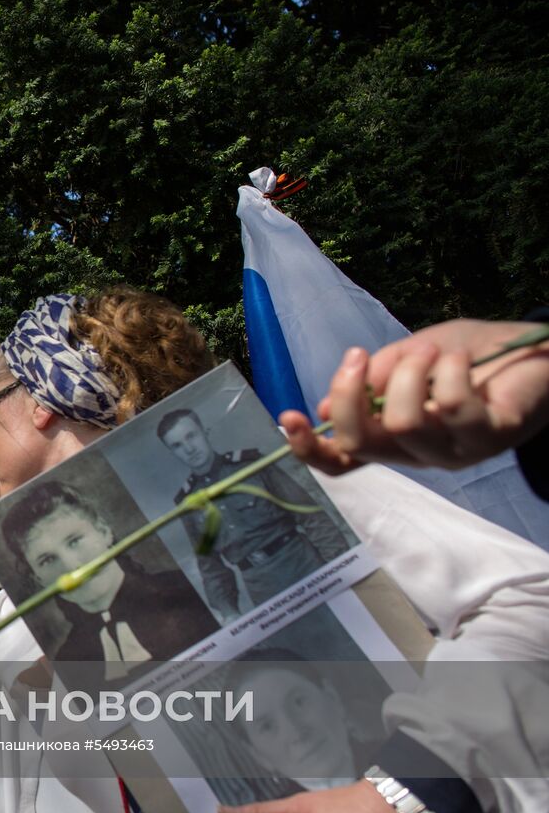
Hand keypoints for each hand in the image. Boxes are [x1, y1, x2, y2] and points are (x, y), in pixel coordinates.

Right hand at [281, 319, 548, 472]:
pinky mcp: (488, 440)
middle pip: (361, 443)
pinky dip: (447, 372)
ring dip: (408, 374)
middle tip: (358, 355)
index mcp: (392, 438)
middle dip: (350, 393)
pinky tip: (459, 360)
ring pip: (403, 425)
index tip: (289, 417)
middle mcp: (418, 454)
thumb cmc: (467, 355)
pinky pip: (451, 409)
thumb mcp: (405, 357)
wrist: (537, 351)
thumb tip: (328, 405)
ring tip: (430, 351)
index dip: (310, 448)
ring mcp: (454, 453)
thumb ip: (371, 379)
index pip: (342, 461)